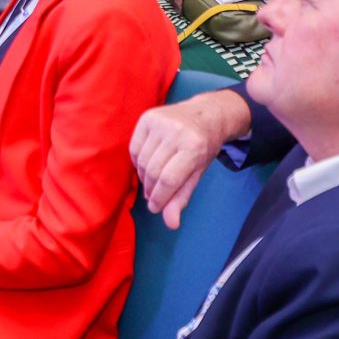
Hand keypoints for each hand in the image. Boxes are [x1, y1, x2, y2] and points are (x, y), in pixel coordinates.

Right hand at [130, 89, 252, 228]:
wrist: (204, 114)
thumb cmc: (202, 147)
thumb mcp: (197, 173)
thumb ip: (182, 197)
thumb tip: (171, 224)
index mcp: (194, 147)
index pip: (169, 180)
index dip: (159, 198)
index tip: (155, 208)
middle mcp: (176, 132)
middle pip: (153, 171)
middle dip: (151, 190)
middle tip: (153, 198)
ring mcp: (160, 122)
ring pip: (142, 161)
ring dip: (144, 178)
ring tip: (152, 182)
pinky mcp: (147, 117)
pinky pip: (134, 148)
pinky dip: (137, 162)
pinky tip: (146, 166)